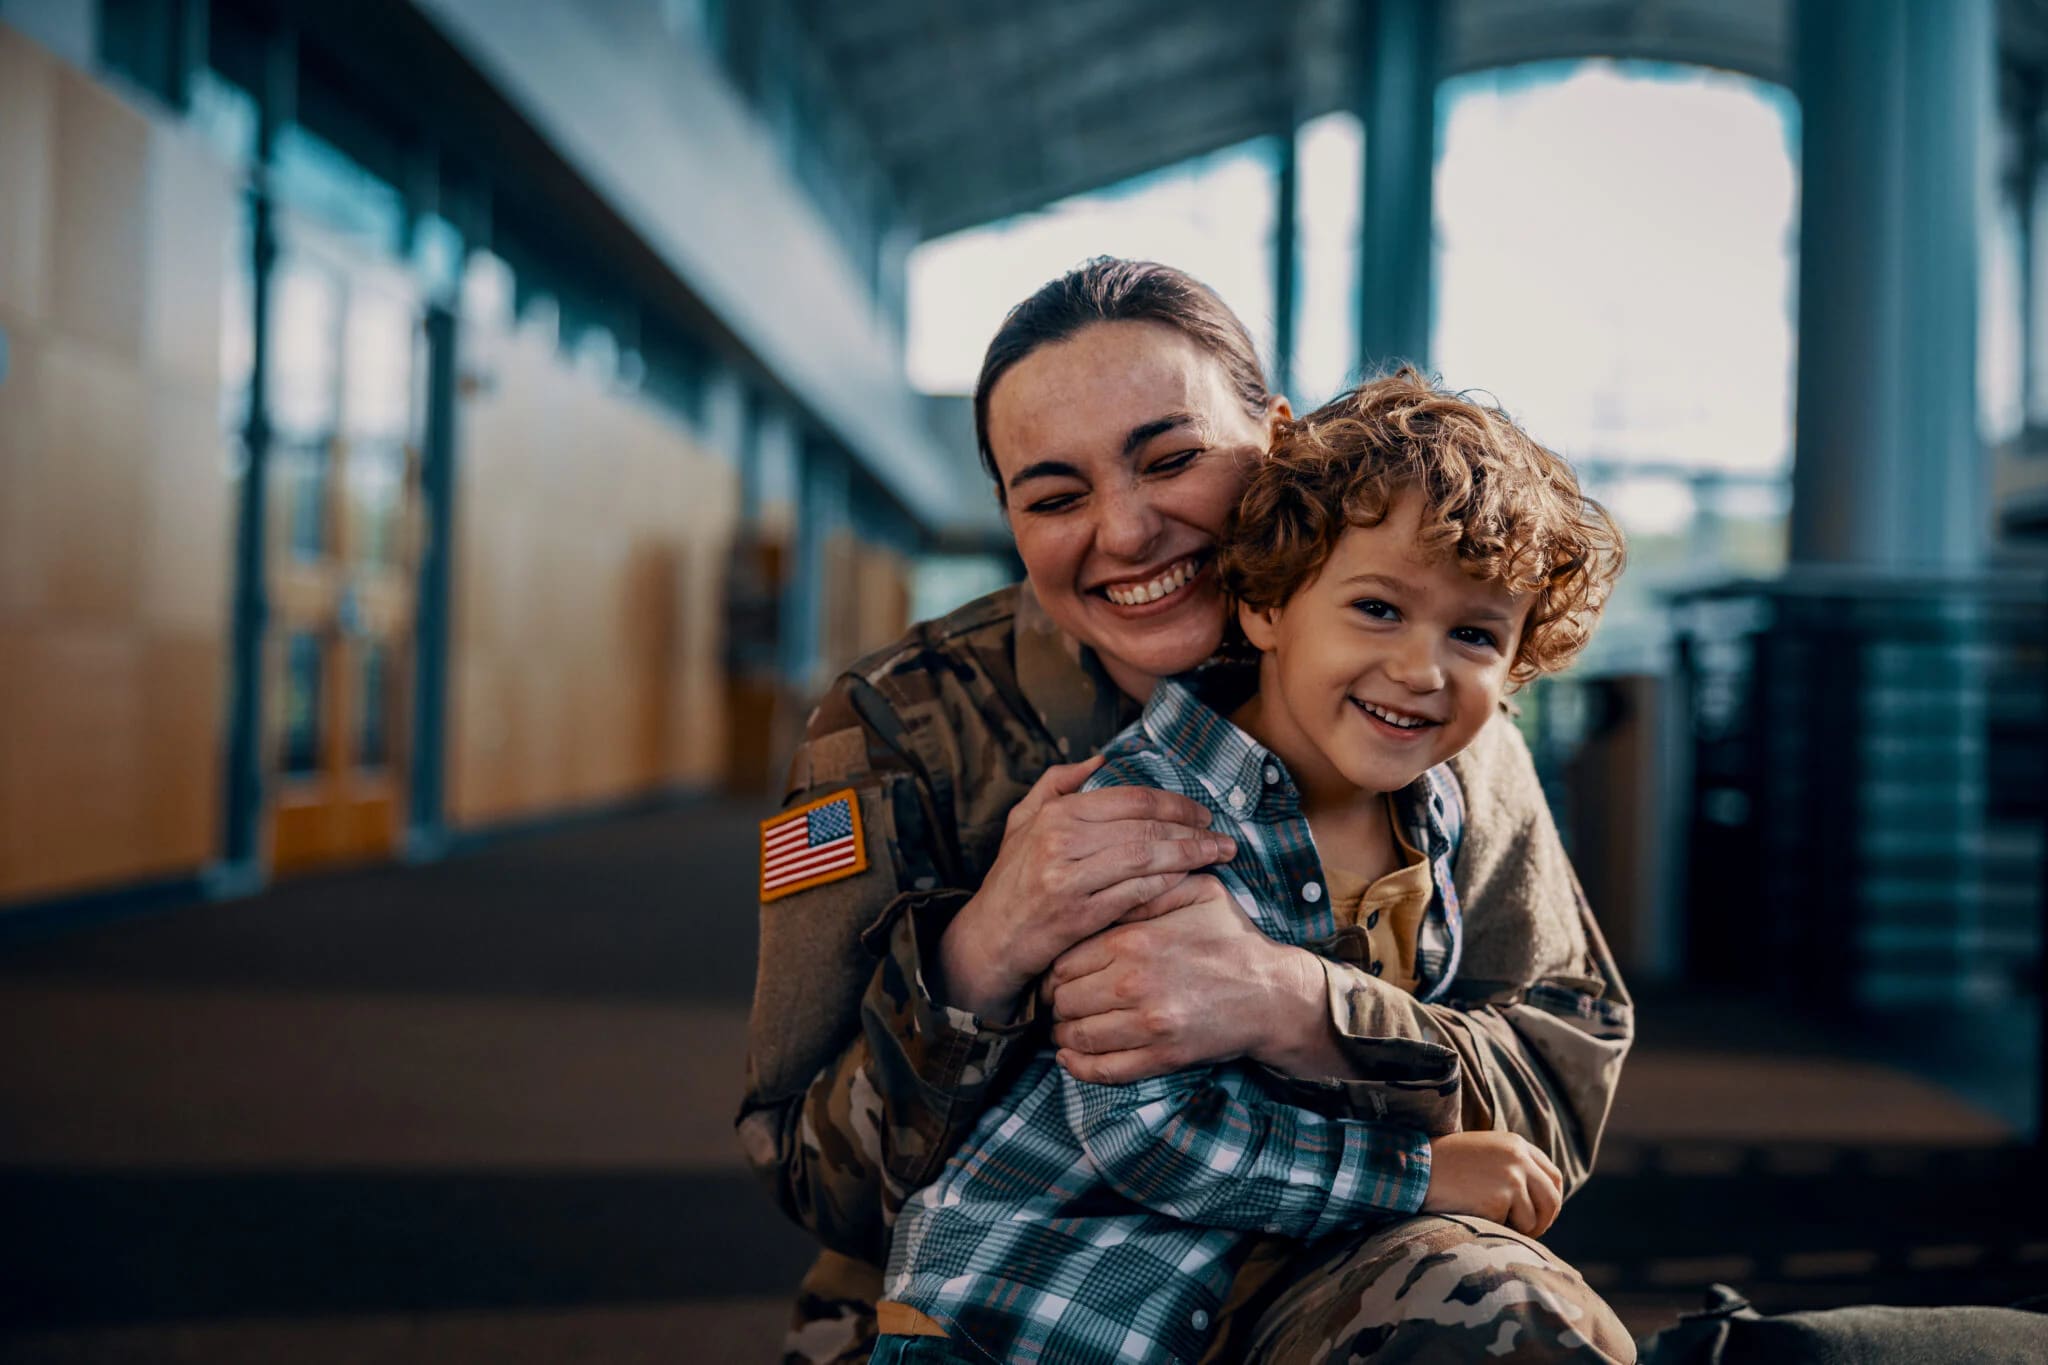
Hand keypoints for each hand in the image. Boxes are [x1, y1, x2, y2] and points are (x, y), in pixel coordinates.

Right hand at [936, 760, 1234, 1021]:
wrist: (990, 937)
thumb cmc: (1012, 879)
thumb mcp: (1022, 821)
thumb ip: (1057, 783)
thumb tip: (1100, 758)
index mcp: (1056, 813)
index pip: (1131, 799)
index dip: (1174, 804)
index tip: (1202, 813)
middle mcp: (1062, 841)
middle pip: (1145, 828)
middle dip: (1193, 831)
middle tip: (1224, 837)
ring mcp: (1070, 879)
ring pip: (1146, 859)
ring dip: (1191, 856)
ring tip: (1220, 856)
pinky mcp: (1080, 915)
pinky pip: (1136, 894)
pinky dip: (1168, 885)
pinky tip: (1190, 881)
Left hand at [1044, 873, 1325, 1083]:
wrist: (1273, 993)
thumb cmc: (1233, 938)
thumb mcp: (1197, 892)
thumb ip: (1149, 886)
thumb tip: (1107, 881)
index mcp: (1134, 941)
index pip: (1064, 961)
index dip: (1056, 969)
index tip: (1063, 974)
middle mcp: (1134, 983)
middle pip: (1063, 999)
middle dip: (1058, 1001)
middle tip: (1064, 1001)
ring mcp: (1147, 1025)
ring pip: (1076, 1035)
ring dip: (1065, 1034)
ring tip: (1069, 1027)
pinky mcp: (1161, 1057)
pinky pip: (1102, 1070)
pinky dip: (1079, 1066)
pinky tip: (1072, 1057)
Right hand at [1421, 1130, 1563, 1236]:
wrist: (1416, 1170)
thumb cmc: (1445, 1167)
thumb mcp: (1484, 1155)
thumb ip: (1511, 1167)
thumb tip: (1536, 1201)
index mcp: (1516, 1144)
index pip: (1552, 1176)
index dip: (1549, 1200)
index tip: (1539, 1215)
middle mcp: (1519, 1158)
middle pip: (1552, 1199)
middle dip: (1543, 1221)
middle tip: (1527, 1233)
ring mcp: (1512, 1177)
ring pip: (1534, 1218)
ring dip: (1519, 1229)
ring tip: (1493, 1223)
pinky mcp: (1500, 1198)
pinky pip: (1512, 1227)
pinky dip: (1498, 1229)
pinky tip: (1476, 1218)